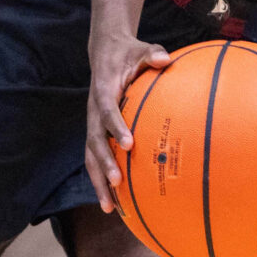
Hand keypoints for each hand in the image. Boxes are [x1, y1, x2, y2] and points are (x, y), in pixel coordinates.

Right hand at [85, 27, 175, 216]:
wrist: (104, 52)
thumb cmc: (128, 53)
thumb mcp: (140, 49)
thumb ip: (153, 54)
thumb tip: (166, 59)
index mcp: (104, 91)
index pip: (107, 111)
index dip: (115, 128)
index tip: (128, 145)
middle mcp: (93, 111)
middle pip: (94, 141)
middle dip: (104, 163)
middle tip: (117, 182)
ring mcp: (93, 124)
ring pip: (91, 156)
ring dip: (99, 181)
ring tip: (110, 207)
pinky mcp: (96, 132)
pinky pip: (96, 158)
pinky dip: (102, 179)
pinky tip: (116, 202)